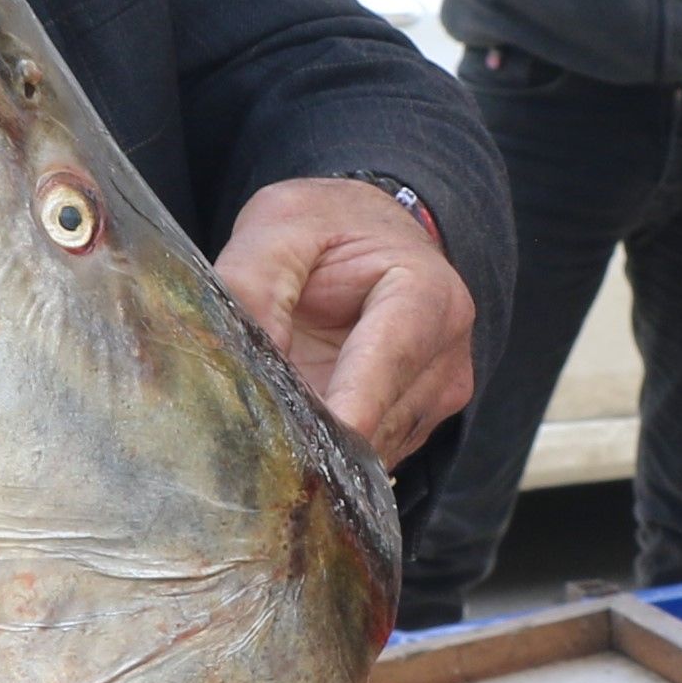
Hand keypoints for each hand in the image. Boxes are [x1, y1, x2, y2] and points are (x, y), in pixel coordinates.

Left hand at [210, 177, 481, 457]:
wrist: (370, 239)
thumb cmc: (329, 227)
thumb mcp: (280, 224)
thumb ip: (253, 280)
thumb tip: (237, 360)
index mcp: (427, 294)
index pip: (391, 359)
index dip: (353, 405)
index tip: (317, 443)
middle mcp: (445, 355)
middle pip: (380, 418)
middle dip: (316, 436)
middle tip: (249, 443)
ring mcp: (435, 399)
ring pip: (372, 449)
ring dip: (319, 449)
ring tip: (263, 433)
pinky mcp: (414, 427)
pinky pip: (367, 458)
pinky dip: (327, 455)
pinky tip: (290, 434)